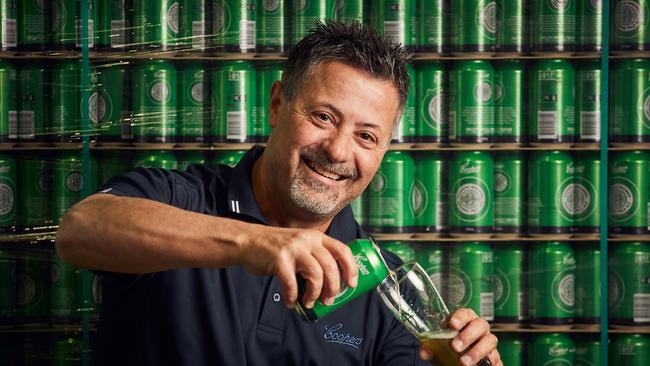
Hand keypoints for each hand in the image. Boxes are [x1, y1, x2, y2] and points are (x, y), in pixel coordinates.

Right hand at [238, 226, 357, 308]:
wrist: (248, 241)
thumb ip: (314, 256)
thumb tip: (330, 284)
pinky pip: (292, 284)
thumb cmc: (275, 247)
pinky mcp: (279, 260)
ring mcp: (293, 249)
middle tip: (328, 300)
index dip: (351, 268)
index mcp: (316, 237)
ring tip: (309, 302)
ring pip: (316, 274)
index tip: (352, 284)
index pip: (342, 250)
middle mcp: (307, 240)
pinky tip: (290, 302)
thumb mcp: (300, 244)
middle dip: (333, 288)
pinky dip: (292, 297)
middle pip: (331, 266)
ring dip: (315, 294)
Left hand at [419, 308, 501, 365]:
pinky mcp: (494, 357)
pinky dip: (492, 363)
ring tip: (464, 362)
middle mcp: (479, 329)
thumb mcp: (438, 346)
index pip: (466, 313)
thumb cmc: (449, 348)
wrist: (457, 362)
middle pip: (480, 325)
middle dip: (468, 335)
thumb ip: (430, 346)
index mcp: (465, 321)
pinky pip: (497, 358)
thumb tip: (424, 351)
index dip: (460, 317)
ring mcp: (488, 342)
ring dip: (477, 351)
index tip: (452, 324)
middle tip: (455, 347)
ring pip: (490, 341)